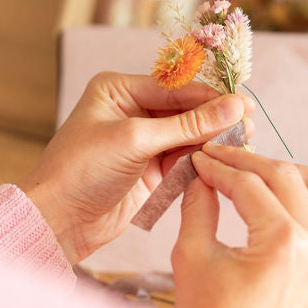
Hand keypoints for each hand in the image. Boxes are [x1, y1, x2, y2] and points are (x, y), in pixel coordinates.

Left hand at [20, 72, 253, 263]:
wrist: (58, 221)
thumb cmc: (82, 170)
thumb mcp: (136, 140)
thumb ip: (188, 125)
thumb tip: (234, 106)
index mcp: (119, 89)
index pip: (175, 86)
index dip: (210, 96)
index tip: (244, 103)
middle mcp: (132, 110)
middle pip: (186, 109)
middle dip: (215, 118)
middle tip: (249, 125)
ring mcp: (142, 141)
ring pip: (188, 135)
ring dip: (212, 140)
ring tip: (243, 143)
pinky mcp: (150, 170)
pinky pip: (184, 159)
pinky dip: (202, 160)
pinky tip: (223, 160)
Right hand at [171, 142, 307, 307]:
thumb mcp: (192, 256)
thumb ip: (198, 204)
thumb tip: (201, 172)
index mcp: (282, 242)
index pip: (248, 184)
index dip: (219, 167)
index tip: (200, 160)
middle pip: (288, 177)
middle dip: (251, 163)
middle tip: (223, 161)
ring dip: (305, 177)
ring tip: (272, 180)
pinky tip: (307, 213)